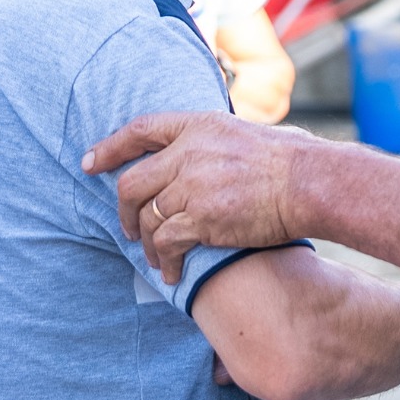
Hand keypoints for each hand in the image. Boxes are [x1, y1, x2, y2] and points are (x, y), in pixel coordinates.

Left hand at [82, 112, 294, 282]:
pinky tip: (172, 273)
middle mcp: (188, 153)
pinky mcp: (201, 219)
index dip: (111, 147)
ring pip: (148, 219)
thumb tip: (213, 156)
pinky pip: (167, 243)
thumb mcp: (247, 134)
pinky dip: (165, 262)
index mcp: (199, 126)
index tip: (90, 163)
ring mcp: (192, 186)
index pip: (141, 130)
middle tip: (130, 229)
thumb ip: (218, 144)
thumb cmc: (292, 160)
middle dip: (125, 211)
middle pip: (133, 184)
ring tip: (155, 259)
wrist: (309, 182)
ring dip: (147, 243)